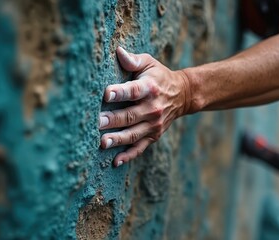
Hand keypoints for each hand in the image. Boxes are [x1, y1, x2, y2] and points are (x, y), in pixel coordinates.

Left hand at [99, 47, 189, 166]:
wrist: (183, 95)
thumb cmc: (159, 76)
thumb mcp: (149, 63)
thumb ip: (133, 60)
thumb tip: (118, 51)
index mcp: (150, 88)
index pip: (133, 90)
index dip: (120, 92)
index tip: (106, 93)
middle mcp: (153, 108)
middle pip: (130, 115)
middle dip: (112, 120)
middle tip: (95, 122)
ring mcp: (154, 124)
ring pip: (133, 134)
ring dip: (118, 139)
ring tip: (102, 142)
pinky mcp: (154, 135)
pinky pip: (140, 147)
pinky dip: (129, 155)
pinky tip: (116, 161)